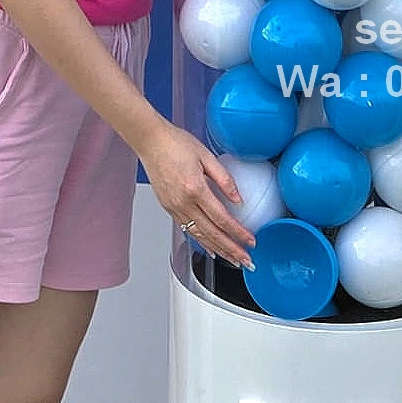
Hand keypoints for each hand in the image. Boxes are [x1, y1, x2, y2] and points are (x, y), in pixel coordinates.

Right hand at [141, 121, 255, 267]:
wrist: (150, 141)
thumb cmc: (176, 144)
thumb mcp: (206, 156)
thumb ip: (225, 179)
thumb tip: (238, 200)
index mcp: (195, 189)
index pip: (222, 218)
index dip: (238, 233)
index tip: (251, 241)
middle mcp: (183, 203)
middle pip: (211, 234)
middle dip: (231, 250)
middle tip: (246, 261)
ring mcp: (174, 207)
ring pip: (199, 236)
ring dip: (218, 250)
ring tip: (233, 260)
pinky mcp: (169, 208)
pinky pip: (188, 230)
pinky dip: (201, 242)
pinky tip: (211, 249)